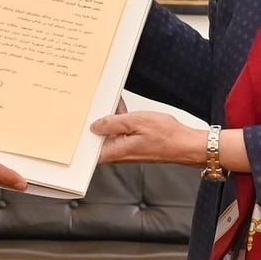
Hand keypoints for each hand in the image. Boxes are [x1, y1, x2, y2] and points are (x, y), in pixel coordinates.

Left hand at [90, 110, 205, 165]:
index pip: (88, 151)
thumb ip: (112, 123)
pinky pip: (119, 134)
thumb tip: (95, 125)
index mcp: (115, 152)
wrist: (185, 144)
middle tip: (92, 107)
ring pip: (108, 135)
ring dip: (108, 121)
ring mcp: (125, 151)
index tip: (75, 124)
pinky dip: (118, 122)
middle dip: (93, 124)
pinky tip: (122, 111)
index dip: (79, 139)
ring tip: (109, 104)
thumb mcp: (136, 121)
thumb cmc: (166, 136)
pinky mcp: (132, 146)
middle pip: (96, 140)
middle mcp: (118, 155)